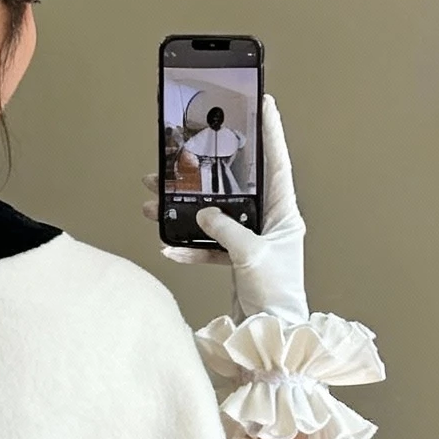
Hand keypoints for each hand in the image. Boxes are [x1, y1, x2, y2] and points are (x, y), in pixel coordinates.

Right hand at [146, 94, 307, 323]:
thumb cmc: (276, 296)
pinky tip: (168, 246)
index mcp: (284, 213)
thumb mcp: (252, 255)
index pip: (276, 163)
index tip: (262, 103)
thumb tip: (204, 213)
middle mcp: (269, 221)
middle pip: (233, 186)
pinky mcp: (235, 259)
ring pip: (213, 214)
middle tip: (178, 155)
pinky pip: (208, 245)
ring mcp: (251, 239)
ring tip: (155, 200)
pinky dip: (188, 246)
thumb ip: (227, 229)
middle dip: (203, 173)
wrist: (270, 335)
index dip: (270, 132)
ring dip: (184, 209)